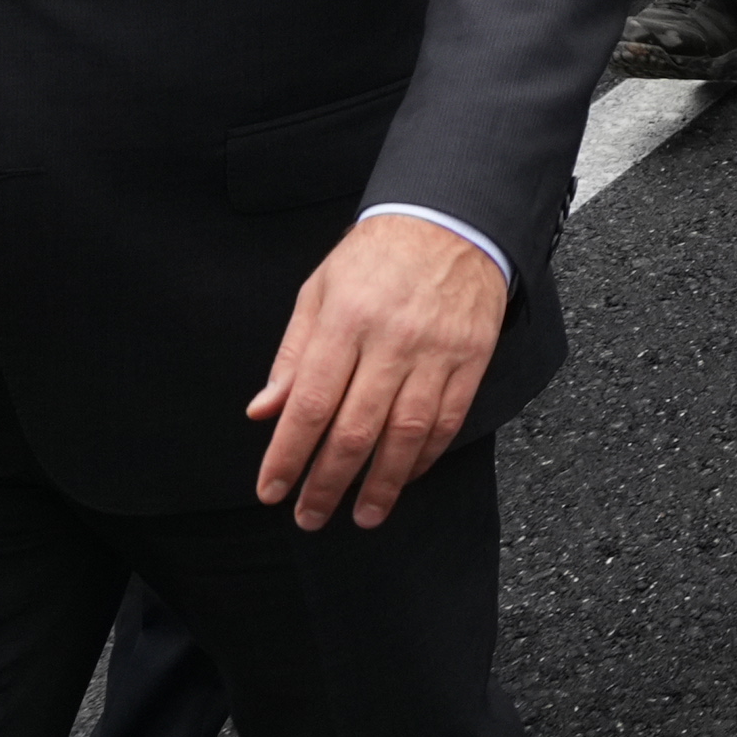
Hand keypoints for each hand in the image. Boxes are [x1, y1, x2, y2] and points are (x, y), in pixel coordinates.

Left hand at [246, 212, 509, 526]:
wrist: (452, 220)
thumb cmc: (377, 256)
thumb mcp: (319, 291)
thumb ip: (292, 355)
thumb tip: (263, 412)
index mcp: (346, 319)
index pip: (310, 403)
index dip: (288, 455)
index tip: (271, 490)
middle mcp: (392, 339)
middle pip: (356, 429)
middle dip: (328, 483)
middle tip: (309, 516)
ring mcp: (437, 350)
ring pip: (406, 435)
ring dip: (381, 485)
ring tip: (362, 516)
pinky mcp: (472, 357)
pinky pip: (448, 420)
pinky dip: (426, 457)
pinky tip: (405, 478)